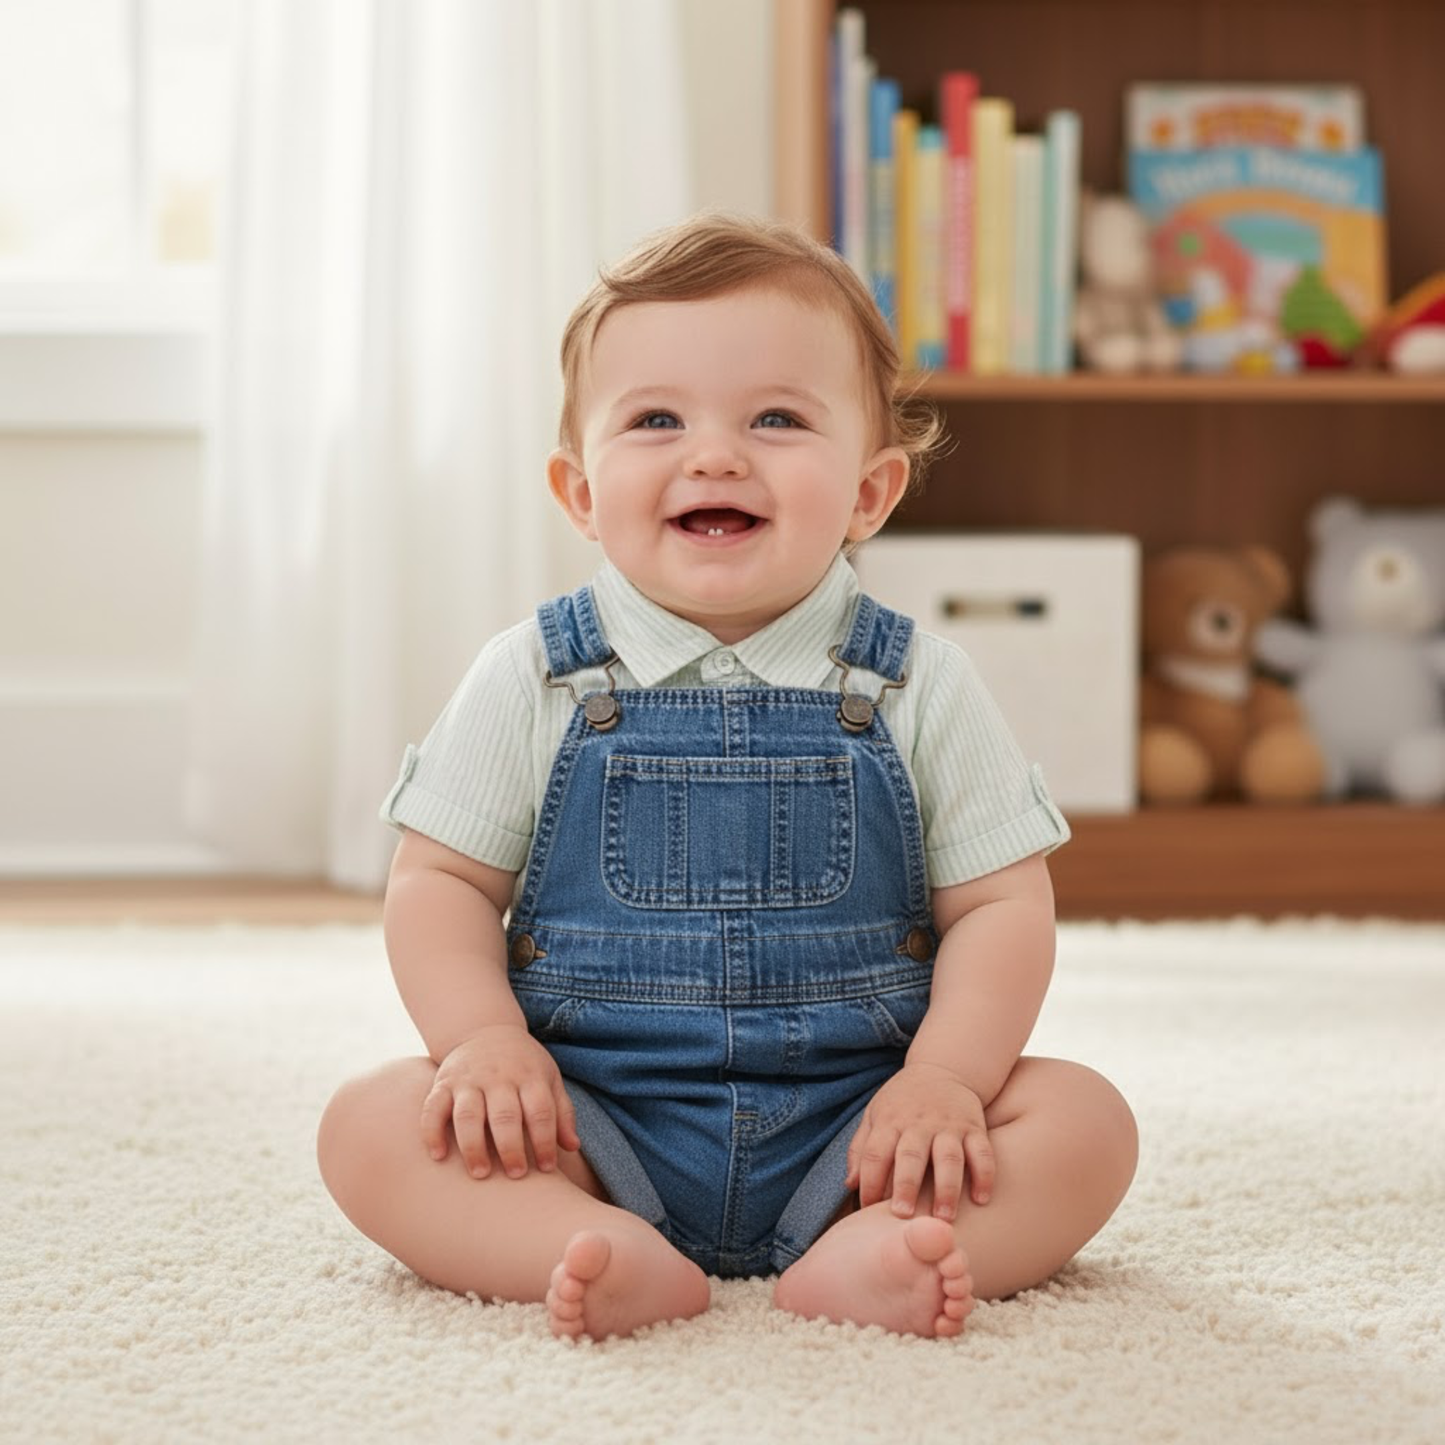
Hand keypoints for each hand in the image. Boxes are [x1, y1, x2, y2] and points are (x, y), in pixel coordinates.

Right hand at [420, 1025, 579, 1179]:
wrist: (485, 1030)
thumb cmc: (523, 1064)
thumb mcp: (548, 1079)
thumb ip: (561, 1112)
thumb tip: (572, 1147)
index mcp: (529, 1077)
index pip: (540, 1111)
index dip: (545, 1141)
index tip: (547, 1168)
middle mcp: (499, 1077)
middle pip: (505, 1115)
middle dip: (511, 1147)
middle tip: (516, 1175)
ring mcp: (469, 1080)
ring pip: (468, 1115)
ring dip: (473, 1146)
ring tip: (480, 1173)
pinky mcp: (443, 1083)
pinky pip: (433, 1108)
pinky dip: (432, 1132)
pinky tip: (438, 1156)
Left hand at [845, 1061, 993, 1220]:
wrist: (943, 1068)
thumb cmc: (903, 1101)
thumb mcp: (875, 1114)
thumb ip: (861, 1149)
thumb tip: (850, 1185)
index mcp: (890, 1121)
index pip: (875, 1153)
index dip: (870, 1181)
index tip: (869, 1209)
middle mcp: (919, 1123)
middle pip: (911, 1156)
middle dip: (906, 1186)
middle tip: (904, 1216)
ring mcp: (949, 1125)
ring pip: (949, 1157)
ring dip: (947, 1188)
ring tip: (944, 1217)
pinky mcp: (974, 1127)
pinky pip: (982, 1152)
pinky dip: (984, 1175)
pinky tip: (981, 1198)